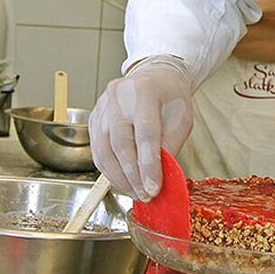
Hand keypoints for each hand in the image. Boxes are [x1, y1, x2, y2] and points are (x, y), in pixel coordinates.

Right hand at [89, 55, 193, 201]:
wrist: (154, 78)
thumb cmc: (170, 98)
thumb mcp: (181, 119)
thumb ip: (170, 146)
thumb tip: (157, 178)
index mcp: (145, 91)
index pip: (145, 134)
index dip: (149, 165)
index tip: (154, 188)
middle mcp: (118, 97)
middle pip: (121, 144)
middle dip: (133, 176)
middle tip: (145, 195)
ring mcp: (102, 106)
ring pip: (104, 150)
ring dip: (118, 177)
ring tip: (134, 192)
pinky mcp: (93, 118)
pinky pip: (96, 150)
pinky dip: (108, 170)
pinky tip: (121, 180)